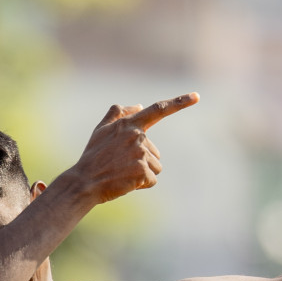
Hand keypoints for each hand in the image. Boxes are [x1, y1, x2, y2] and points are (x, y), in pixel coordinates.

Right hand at [66, 93, 199, 204]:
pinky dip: (141, 184)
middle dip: (142, 161)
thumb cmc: (93, 156)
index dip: (179, 102)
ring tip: (122, 173)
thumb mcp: (101, 130)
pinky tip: (126, 183)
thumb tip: (139, 105)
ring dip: (143, 173)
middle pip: (155, 152)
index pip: (158, 109)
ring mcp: (140, 153)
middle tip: (120, 165)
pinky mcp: (142, 170)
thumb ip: (118, 114)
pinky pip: (152, 180)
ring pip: (155, 166)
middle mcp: (137, 135)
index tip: (197, 96)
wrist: (84, 181)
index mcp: (129, 124)